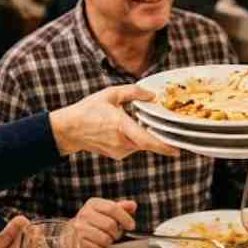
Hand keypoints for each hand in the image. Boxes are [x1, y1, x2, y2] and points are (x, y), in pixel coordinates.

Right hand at [49, 85, 179, 158]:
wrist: (69, 129)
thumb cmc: (89, 110)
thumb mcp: (111, 94)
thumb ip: (133, 92)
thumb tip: (152, 95)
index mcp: (121, 125)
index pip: (147, 140)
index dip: (164, 147)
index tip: (178, 150)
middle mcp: (121, 141)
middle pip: (148, 142)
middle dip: (159, 137)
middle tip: (169, 130)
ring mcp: (119, 151)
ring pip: (140, 144)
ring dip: (144, 135)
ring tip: (134, 122)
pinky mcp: (116, 155)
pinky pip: (132, 146)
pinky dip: (134, 138)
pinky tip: (124, 128)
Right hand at [72, 197, 137, 247]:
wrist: (71, 233)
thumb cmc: (92, 222)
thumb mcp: (105, 211)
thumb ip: (120, 207)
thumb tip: (132, 205)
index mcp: (93, 204)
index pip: (113, 208)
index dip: (125, 218)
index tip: (131, 225)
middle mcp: (84, 214)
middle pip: (110, 225)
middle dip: (116, 232)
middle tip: (114, 234)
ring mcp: (79, 229)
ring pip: (105, 239)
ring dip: (108, 241)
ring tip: (103, 238)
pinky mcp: (78, 243)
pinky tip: (96, 245)